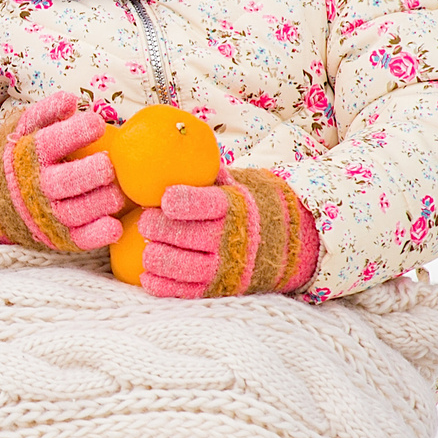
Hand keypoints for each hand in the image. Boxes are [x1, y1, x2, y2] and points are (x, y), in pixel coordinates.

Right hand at [0, 90, 124, 251]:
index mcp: (27, 155)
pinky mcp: (57, 237)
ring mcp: (45, 215)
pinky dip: (99, 235)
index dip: (78, 132)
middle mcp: (35, 186)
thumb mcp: (21, 129)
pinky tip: (114, 224)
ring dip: (104, 201)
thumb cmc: (17, 156)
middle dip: (96, 171)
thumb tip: (70, 101)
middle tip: (109, 164)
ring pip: (78, 211)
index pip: (51, 142)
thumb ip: (45, 113)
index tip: (97, 124)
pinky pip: (79, 239)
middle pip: (67, 181)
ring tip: (117, 190)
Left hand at [137, 168, 317, 298]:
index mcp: (235, 207)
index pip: (206, 204)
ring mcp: (226, 267)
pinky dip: (160, 284)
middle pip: (186, 235)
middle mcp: (232, 239)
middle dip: (157, 228)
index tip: (164, 199)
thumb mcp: (241, 183)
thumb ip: (211, 174)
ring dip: (155, 257)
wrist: (292, 244)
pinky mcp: (219, 289)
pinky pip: (185, 291)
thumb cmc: (252, 205)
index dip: (182, 202)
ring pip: (182, 266)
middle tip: (145, 221)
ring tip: (147, 247)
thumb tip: (178, 146)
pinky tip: (146, 274)